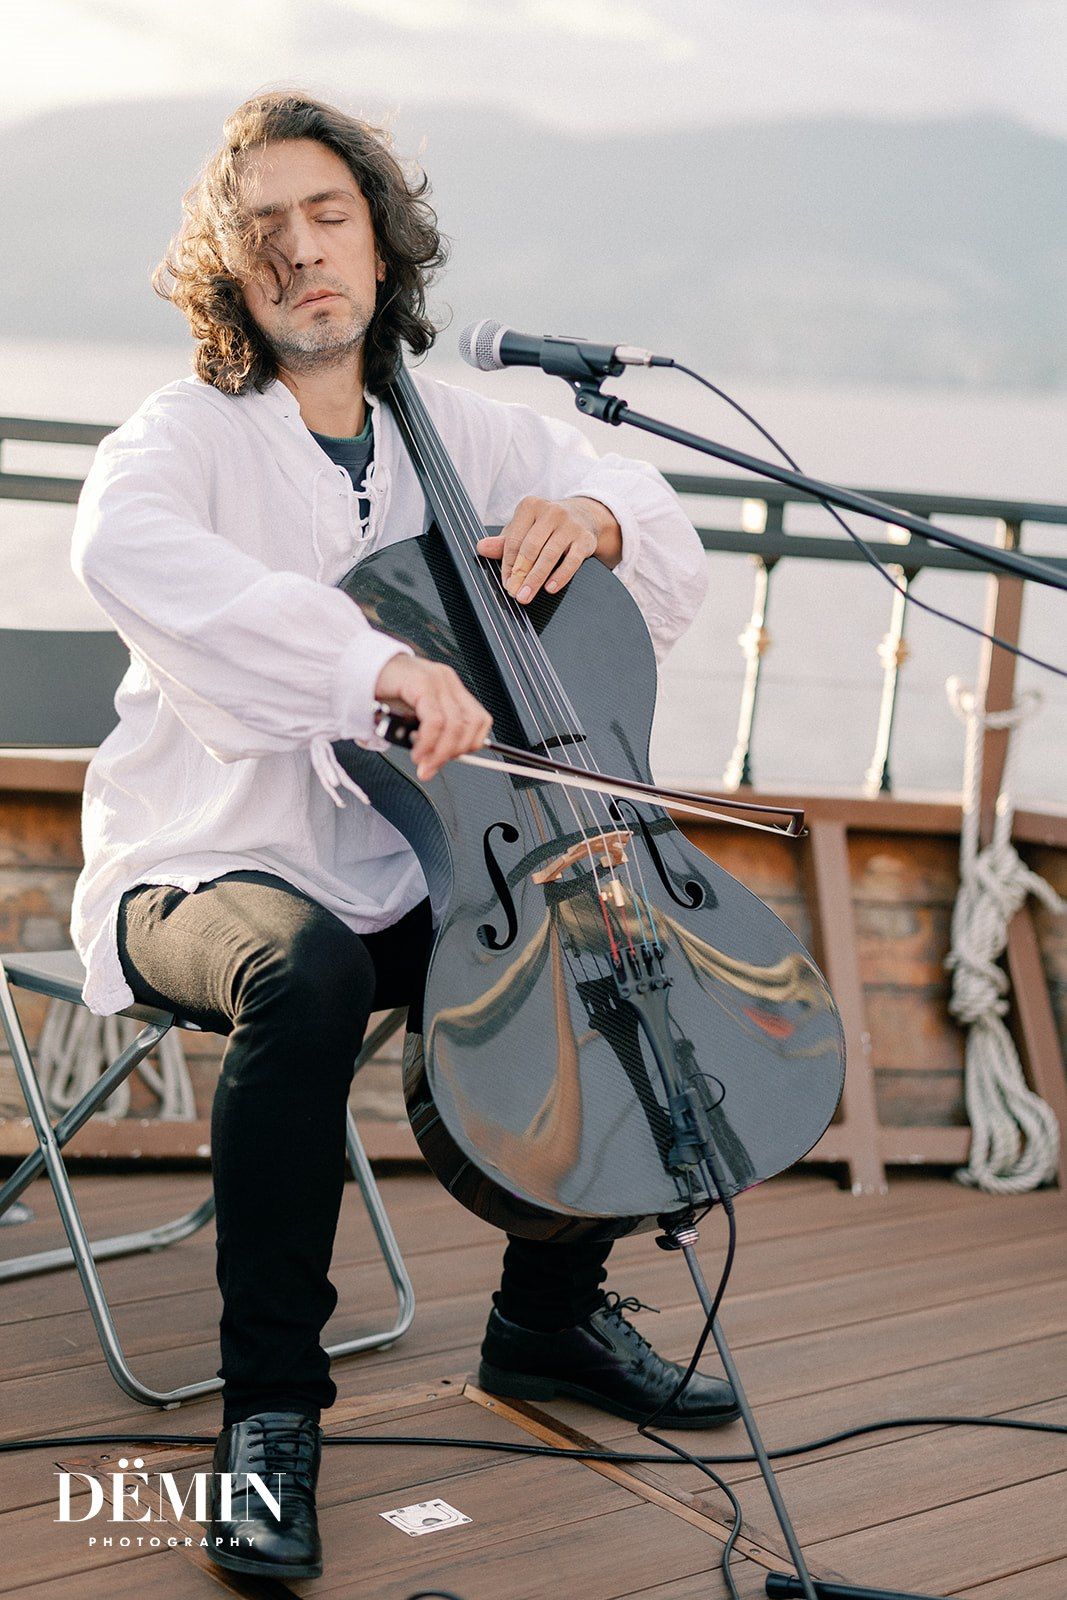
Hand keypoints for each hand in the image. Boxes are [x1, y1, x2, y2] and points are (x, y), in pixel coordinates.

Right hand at [374, 653, 491, 780]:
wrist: (357, 668)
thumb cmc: (383, 692)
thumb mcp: (413, 714)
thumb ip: (430, 732)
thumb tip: (440, 758)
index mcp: (451, 688)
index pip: (480, 720)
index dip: (469, 745)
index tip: (450, 759)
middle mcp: (447, 682)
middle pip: (471, 725)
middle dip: (453, 754)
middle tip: (432, 767)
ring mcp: (436, 680)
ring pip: (455, 725)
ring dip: (440, 752)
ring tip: (423, 763)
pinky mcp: (421, 683)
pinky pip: (434, 720)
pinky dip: (428, 742)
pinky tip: (417, 751)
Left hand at [476, 495, 621, 603]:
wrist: (584, 517)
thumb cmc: (546, 526)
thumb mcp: (524, 529)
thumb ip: (503, 542)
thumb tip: (481, 548)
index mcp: (530, 506)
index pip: (514, 539)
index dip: (508, 564)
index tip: (506, 583)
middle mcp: (551, 512)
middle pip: (530, 547)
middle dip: (520, 573)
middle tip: (514, 593)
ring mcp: (570, 524)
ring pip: (549, 555)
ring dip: (535, 578)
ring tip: (526, 596)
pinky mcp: (585, 538)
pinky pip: (572, 561)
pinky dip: (560, 576)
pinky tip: (550, 588)